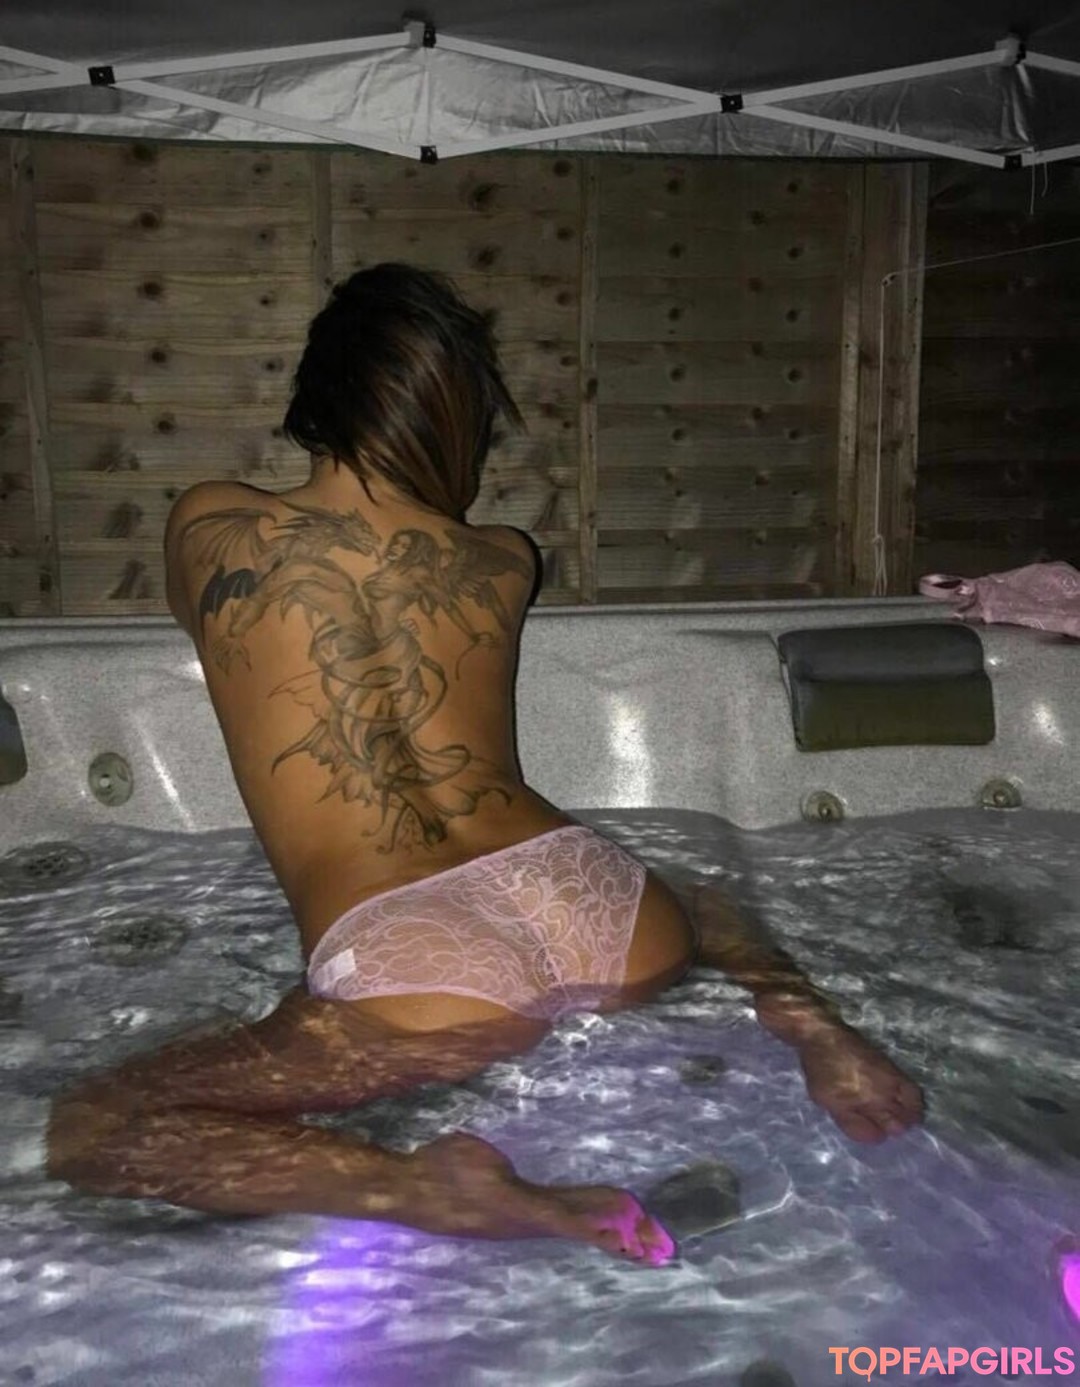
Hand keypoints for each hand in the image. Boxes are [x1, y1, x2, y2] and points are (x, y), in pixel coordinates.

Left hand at [796, 1025, 923, 1143]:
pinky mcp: (893, 1067)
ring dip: (909, 1116)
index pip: (883, 1132)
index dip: (878, 1134)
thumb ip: (851, 1122)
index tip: (873, 1131)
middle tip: (887, 1126)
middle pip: (901, 1123)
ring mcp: (892, 1079)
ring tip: (902, 1119)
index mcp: (868, 1103)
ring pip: (913, 1107)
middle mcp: (885, 1093)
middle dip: (896, 1128)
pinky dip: (913, 1100)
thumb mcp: (828, 1102)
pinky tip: (905, 1103)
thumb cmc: (821, 1070)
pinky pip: (912, 1090)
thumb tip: (875, 1136)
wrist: (825, 1036)